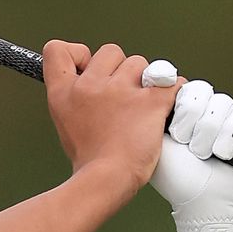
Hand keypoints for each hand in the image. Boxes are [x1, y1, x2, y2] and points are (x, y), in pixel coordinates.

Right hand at [43, 41, 180, 190]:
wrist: (106, 182)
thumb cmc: (90, 159)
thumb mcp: (66, 123)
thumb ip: (76, 97)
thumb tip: (89, 79)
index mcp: (64, 93)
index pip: (57, 49)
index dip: (77, 54)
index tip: (88, 69)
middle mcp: (90, 86)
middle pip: (111, 51)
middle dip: (120, 70)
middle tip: (121, 100)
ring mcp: (121, 92)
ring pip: (141, 64)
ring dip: (145, 83)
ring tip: (140, 111)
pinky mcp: (150, 102)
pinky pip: (172, 81)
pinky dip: (174, 92)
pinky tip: (167, 107)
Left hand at [150, 80, 232, 231]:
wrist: (206, 205)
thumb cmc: (177, 180)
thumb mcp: (156, 144)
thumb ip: (151, 115)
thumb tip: (152, 84)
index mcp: (180, 114)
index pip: (181, 86)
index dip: (177, 99)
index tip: (171, 123)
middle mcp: (204, 113)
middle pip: (200, 90)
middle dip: (190, 117)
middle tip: (184, 140)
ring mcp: (227, 119)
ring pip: (220, 103)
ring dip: (208, 131)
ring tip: (202, 154)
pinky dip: (229, 138)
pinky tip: (221, 155)